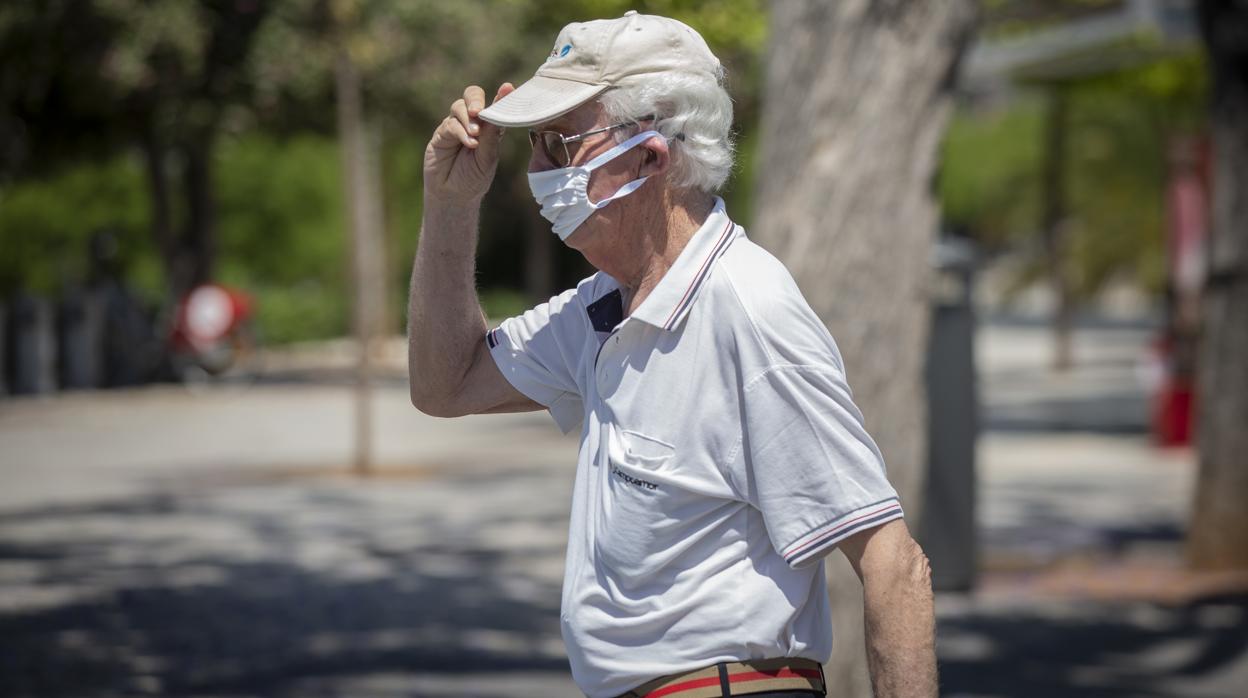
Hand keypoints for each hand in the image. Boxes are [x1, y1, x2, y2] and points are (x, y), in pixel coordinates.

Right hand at [423, 83, 514, 205]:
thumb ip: (491, 134)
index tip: (508, 88)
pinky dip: (461, 131)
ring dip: (468, 119)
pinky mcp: (442, 133)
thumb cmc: (474, 178)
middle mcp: (472, 122)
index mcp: (489, 126)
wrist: (453, 195)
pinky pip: (450, 124)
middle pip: (472, 95)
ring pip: (459, 107)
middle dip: (476, 100)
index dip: (501, 96)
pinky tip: (470, 143)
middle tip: (478, 111)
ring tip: (475, 135)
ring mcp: (456, 125)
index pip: (495, 105)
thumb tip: (497, 112)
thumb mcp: (488, 157)